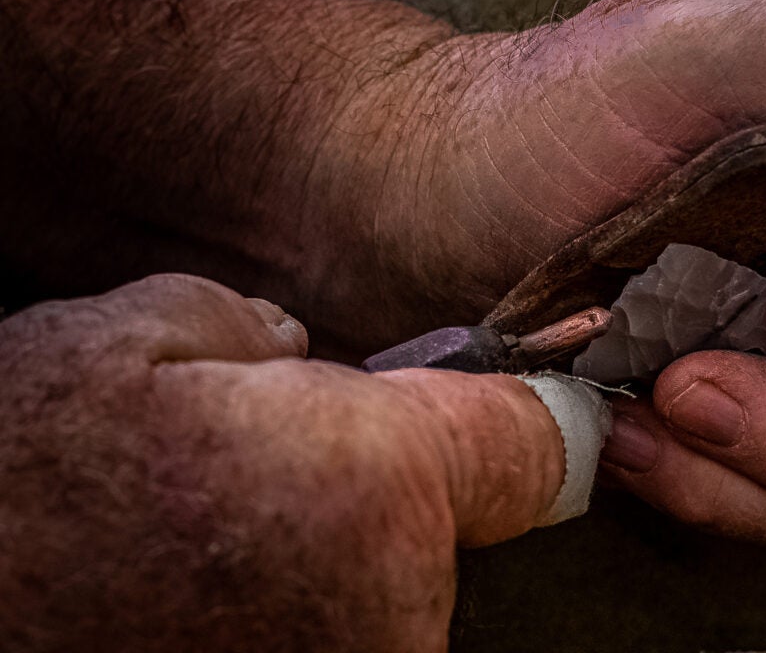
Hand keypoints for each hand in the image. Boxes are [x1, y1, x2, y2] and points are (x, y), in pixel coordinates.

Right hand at [0, 275, 568, 650]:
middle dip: (385, 493)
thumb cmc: (18, 486)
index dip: (528, 413)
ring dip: (333, 565)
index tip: (530, 414)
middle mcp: (394, 608)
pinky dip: (299, 617)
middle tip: (273, 481)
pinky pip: (350, 638)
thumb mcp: (123, 341)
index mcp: (373, 482)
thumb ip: (252, 328)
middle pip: (451, 525)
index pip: (530, 444)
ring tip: (215, 549)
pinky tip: (205, 595)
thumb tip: (291, 350)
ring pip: (395, 594)